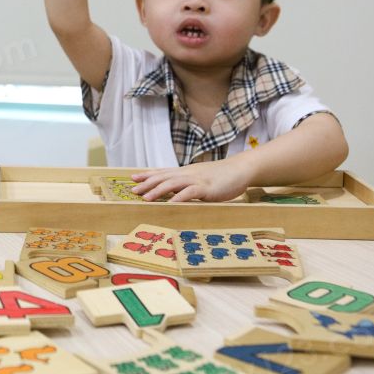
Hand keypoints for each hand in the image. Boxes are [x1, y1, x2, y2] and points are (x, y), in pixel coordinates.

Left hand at [131, 160, 252, 202]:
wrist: (240, 169)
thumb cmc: (220, 175)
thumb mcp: (200, 177)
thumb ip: (187, 183)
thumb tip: (174, 191)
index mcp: (185, 172)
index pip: (162, 172)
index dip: (147, 175)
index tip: (133, 178)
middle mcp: (188, 174)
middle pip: (163, 177)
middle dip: (147, 183)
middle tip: (133, 190)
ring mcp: (197, 180)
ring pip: (173, 183)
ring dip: (158, 190)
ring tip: (146, 198)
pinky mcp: (207, 188)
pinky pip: (190, 192)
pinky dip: (179, 198)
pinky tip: (170, 204)